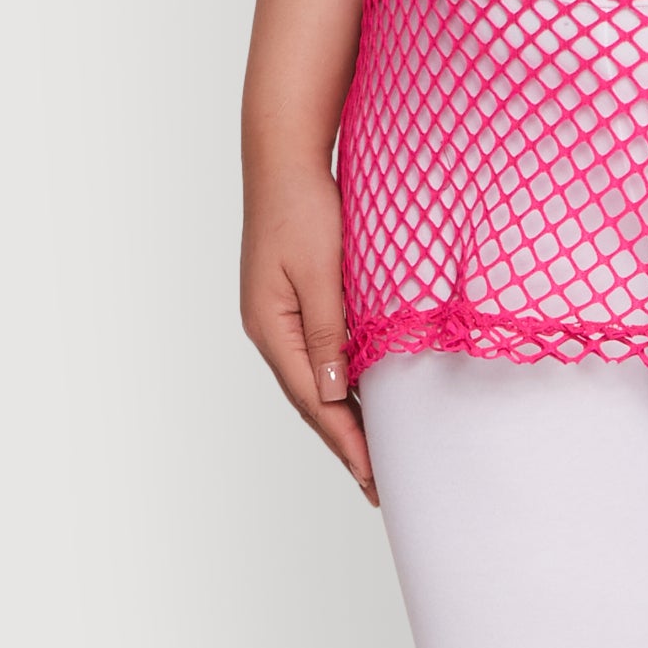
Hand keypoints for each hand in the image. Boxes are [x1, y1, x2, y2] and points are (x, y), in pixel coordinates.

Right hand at [241, 155, 376, 503]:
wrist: (283, 159)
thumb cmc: (302, 206)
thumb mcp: (319, 272)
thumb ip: (328, 332)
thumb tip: (335, 391)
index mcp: (271, 328)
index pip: (315, 401)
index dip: (346, 442)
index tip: (373, 479)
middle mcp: (270, 330)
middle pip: (312, 401)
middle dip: (344, 445)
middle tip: (376, 488)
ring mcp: (279, 319)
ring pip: (315, 383)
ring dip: (343, 421)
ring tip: (370, 459)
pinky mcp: (292, 304)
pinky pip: (319, 358)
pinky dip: (341, 386)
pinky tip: (359, 400)